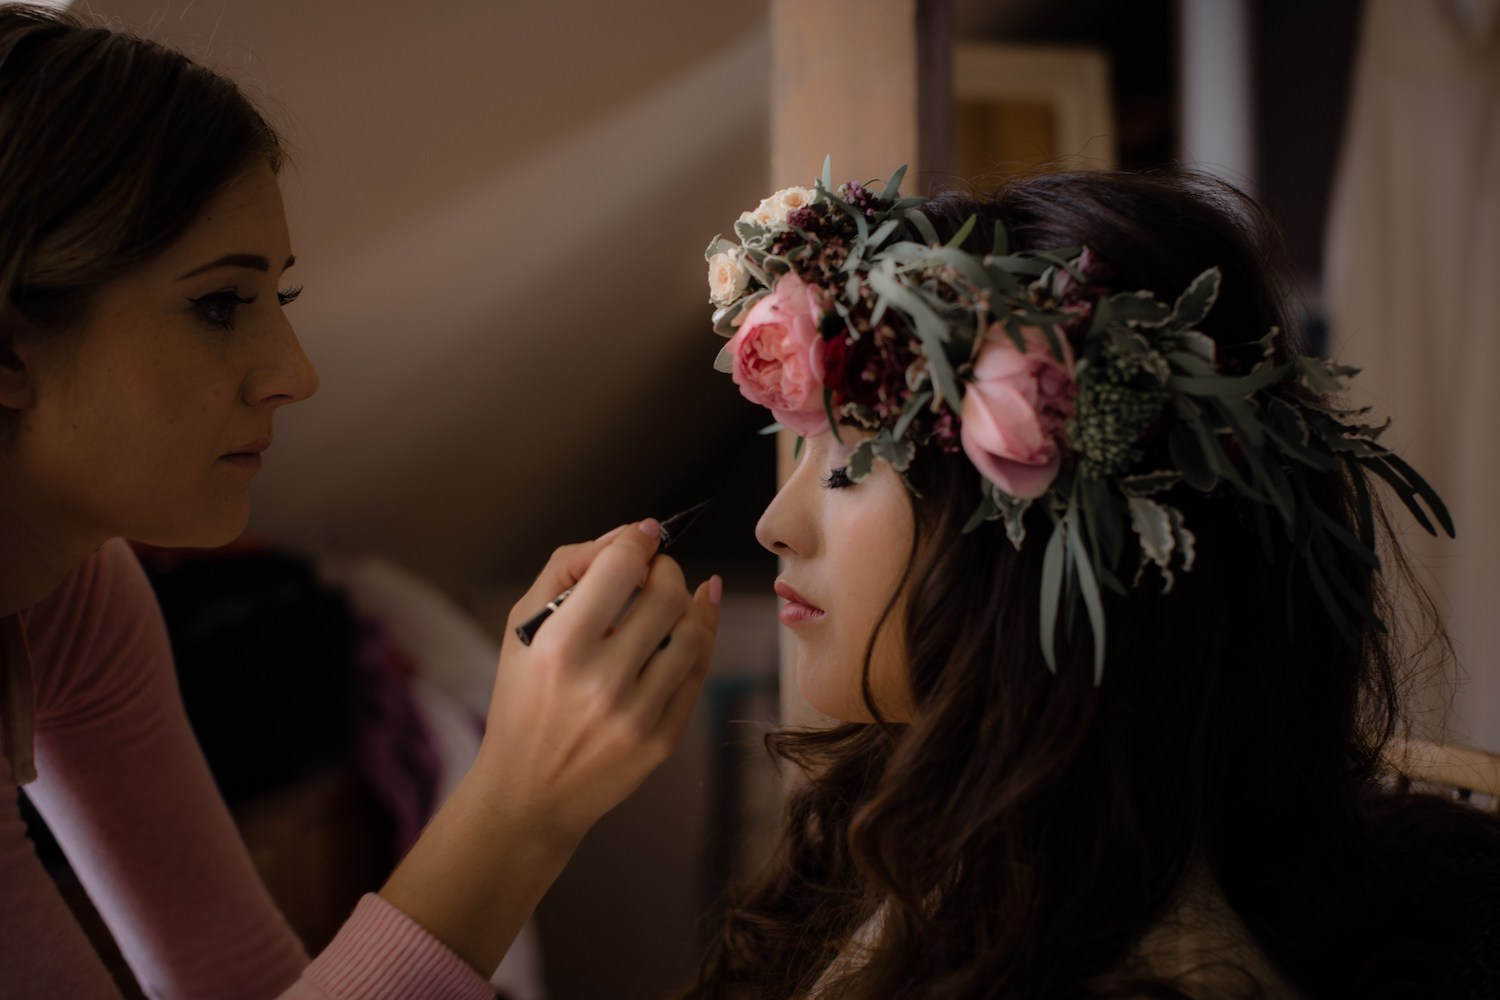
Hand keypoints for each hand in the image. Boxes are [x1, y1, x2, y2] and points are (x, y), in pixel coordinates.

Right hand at [480, 517, 720, 846]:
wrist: (529, 792)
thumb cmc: (523, 701)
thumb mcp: (523, 628)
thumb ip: (567, 569)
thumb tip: (627, 536)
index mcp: (559, 649)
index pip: (619, 568)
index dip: (638, 540)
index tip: (643, 534)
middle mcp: (601, 682)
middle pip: (666, 596)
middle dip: (666, 569)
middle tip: (654, 570)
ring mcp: (637, 715)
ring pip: (694, 633)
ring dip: (690, 602)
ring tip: (672, 597)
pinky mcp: (662, 740)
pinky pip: (698, 674)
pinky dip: (701, 639)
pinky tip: (692, 623)